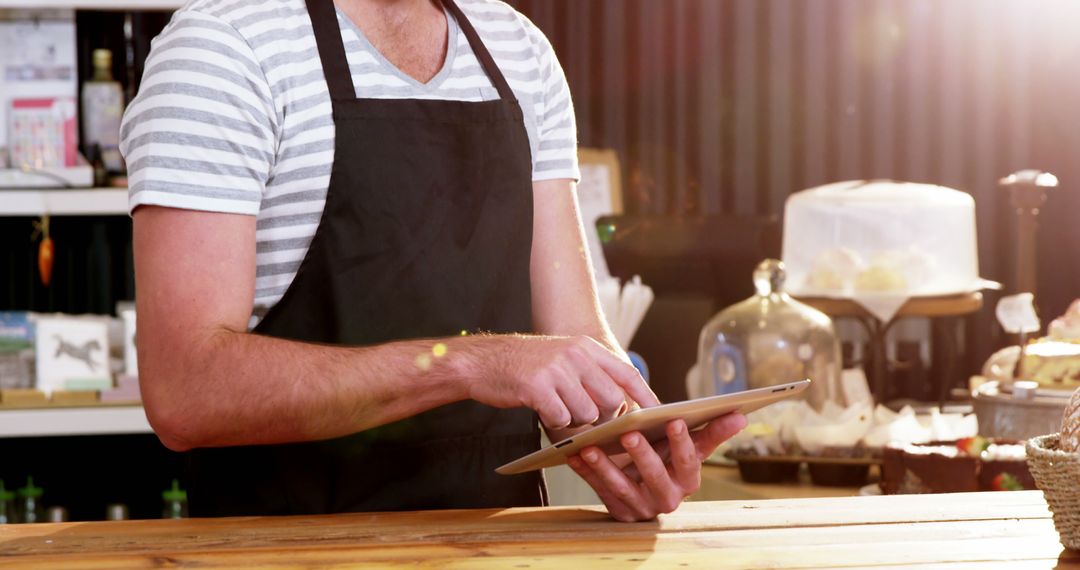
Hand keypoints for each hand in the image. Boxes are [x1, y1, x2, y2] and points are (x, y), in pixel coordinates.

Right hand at [466, 335, 658, 429]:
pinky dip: (554, 421)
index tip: (656, 414)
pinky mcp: (538, 387)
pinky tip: (541, 408)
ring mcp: (557, 370)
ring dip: (575, 420)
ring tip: (556, 406)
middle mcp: (575, 355)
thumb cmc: (526, 366)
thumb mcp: (563, 358)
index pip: (626, 373)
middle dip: (604, 417)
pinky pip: (561, 419)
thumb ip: (592, 374)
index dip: (644, 396)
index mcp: (585, 347)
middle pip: (612, 400)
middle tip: (584, 415)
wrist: (482, 361)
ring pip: (588, 414)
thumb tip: (622, 403)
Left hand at [567, 413, 747, 521]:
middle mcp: (668, 497)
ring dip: (606, 466)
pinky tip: (574, 454)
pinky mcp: (619, 511)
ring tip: (591, 446)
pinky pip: (599, 490)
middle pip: (655, 476)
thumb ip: (713, 430)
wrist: (646, 484)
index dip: (683, 443)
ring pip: (623, 487)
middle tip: (629, 432)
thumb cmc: (670, 457)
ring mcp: (642, 506)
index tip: (675, 421)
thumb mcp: (690, 446)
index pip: (689, 462)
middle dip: (642, 454)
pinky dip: (586, 472)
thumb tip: (741, 414)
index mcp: (689, 479)